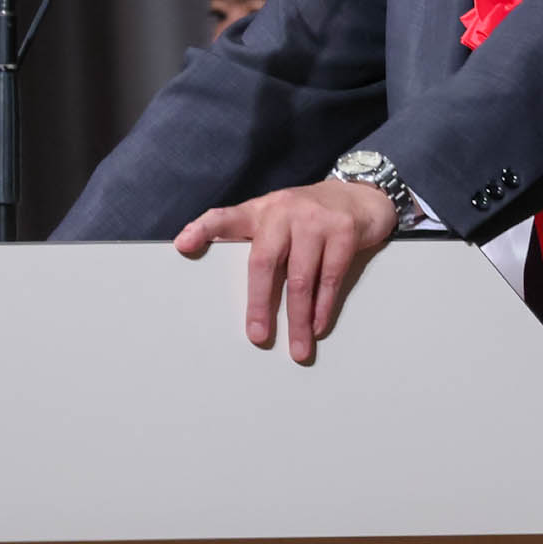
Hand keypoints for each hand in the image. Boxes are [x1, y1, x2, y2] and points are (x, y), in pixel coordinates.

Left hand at [175, 176, 399, 363]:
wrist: (360, 196)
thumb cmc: (309, 216)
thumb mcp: (276, 218)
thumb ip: (254, 240)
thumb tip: (225, 280)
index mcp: (260, 211)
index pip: (225, 217)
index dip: (203, 230)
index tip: (182, 245)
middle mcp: (283, 212)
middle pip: (264, 263)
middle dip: (259, 304)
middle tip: (257, 336)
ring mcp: (315, 221)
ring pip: (301, 279)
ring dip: (298, 319)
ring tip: (298, 347)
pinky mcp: (344, 232)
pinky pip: (331, 278)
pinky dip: (323, 307)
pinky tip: (317, 326)